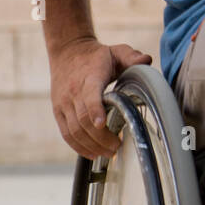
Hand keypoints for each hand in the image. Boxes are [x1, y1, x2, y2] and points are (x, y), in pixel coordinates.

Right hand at [49, 37, 151, 158]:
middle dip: (100, 137)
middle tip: (117, 146)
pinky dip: (78, 147)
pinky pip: (66, 133)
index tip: (103, 124)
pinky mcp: (58, 111)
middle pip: (83, 120)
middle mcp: (73, 91)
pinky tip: (92, 154)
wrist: (67, 51)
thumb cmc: (96, 55)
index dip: (95, 110)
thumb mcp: (116, 50)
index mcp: (89, 77)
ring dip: (91, 145)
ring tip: (109, 153)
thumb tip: (146, 60)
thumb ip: (131, 56)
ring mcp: (63, 103)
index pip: (89, 95)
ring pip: (74, 130)